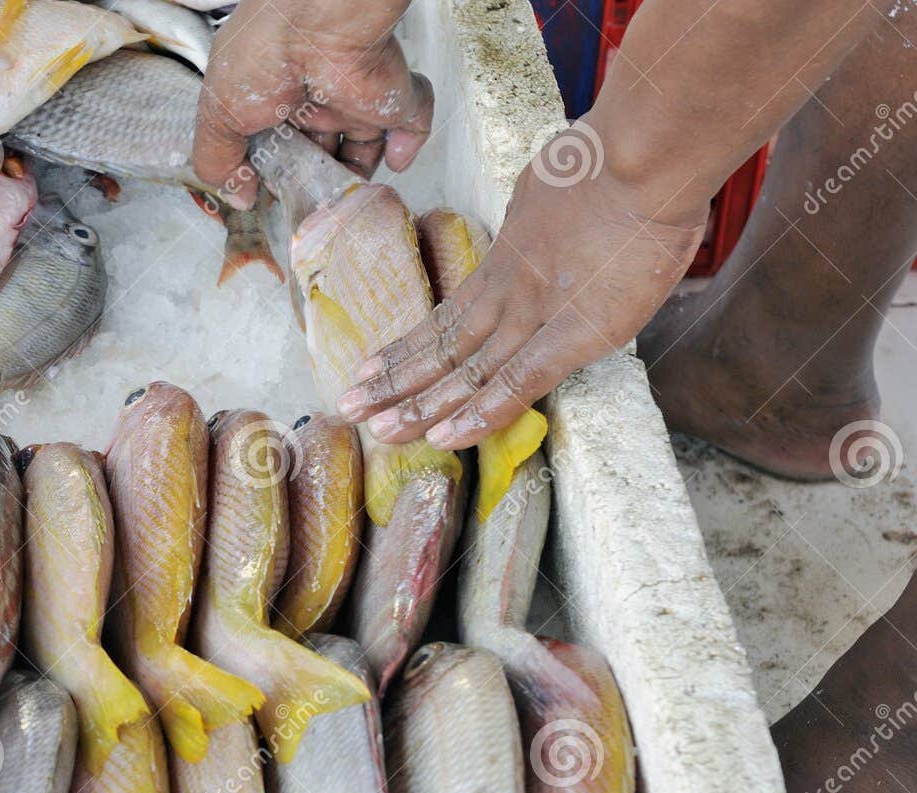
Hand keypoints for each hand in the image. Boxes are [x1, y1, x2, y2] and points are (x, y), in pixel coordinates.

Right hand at [193, 0, 431, 208]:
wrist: (317, 21)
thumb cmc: (263, 56)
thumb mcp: (220, 114)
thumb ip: (219, 161)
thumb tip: (238, 197)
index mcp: (272, 98)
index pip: (276, 145)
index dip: (273, 174)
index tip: (268, 196)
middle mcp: (313, 98)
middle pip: (319, 152)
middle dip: (314, 182)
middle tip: (307, 204)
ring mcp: (354, 97)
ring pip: (361, 147)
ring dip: (355, 177)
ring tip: (344, 200)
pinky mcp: (392, 96)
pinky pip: (412, 123)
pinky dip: (409, 144)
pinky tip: (397, 159)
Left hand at [338, 128, 707, 448]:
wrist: (644, 154)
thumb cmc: (621, 158)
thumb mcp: (560, 184)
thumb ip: (545, 217)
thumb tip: (548, 219)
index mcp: (509, 260)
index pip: (450, 317)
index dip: (409, 346)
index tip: (372, 366)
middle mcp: (512, 292)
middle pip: (443, 347)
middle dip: (395, 382)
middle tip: (350, 408)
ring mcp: (537, 313)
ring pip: (466, 369)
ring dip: (420, 403)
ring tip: (377, 429)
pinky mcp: (573, 334)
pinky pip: (518, 383)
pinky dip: (482, 413)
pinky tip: (446, 436)